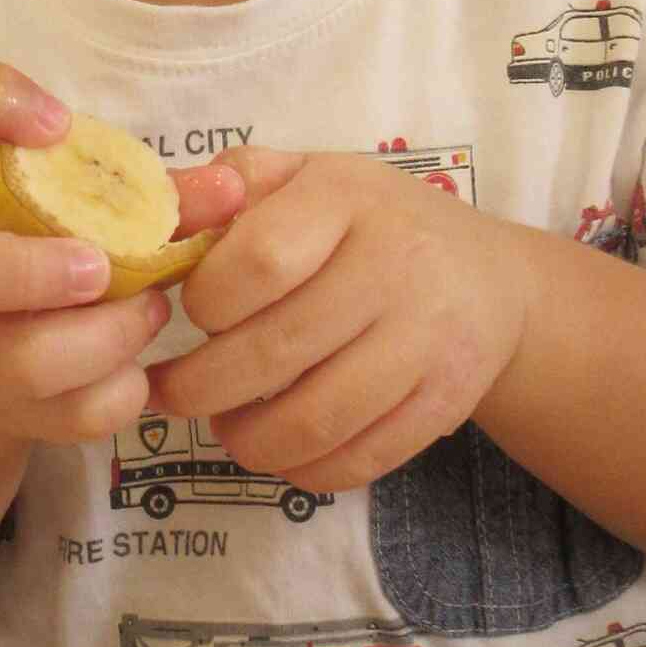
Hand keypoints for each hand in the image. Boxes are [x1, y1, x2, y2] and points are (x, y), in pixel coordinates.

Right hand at [0, 63, 243, 446]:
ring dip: (110, 335)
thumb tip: (232, 188)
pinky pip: (75, 412)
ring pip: (27, 361)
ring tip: (148, 309)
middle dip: (36, 273)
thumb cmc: (54, 248)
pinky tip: (134, 365)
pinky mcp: (6, 410)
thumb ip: (155, 189)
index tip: (59, 123)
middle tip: (103, 267)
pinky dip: (122, 390)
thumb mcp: (91, 203)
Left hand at [149, 147, 529, 489]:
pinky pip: (359, 460)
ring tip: (223, 426)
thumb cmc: (369, 224)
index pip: (259, 260)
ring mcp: (427, 340)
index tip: (188, 313)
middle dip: (202, 386)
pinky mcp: (444, 403)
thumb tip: (157, 214)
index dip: (206, 300)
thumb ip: (232, 184)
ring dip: (247, 440)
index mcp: (347, 199)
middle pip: (275, 351)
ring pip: (315, 419)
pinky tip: (278, 451)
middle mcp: (397, 266)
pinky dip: (303, 469)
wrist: (488, 278)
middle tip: (171, 392)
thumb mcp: (308, 177)